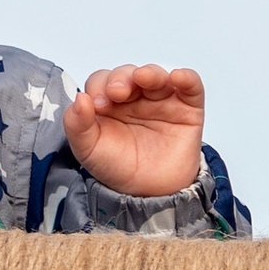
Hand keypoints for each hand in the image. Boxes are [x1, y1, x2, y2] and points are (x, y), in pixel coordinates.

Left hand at [64, 63, 205, 198]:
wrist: (150, 197)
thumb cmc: (119, 168)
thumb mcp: (88, 150)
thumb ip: (77, 125)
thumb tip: (79, 98)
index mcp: (109, 102)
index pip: (102, 81)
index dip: (99, 87)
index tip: (98, 105)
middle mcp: (135, 97)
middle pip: (128, 74)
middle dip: (121, 78)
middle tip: (116, 93)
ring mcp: (162, 101)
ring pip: (157, 75)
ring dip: (150, 73)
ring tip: (142, 78)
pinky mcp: (188, 109)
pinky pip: (191, 87)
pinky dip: (187, 78)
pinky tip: (177, 78)